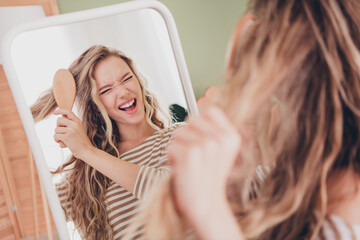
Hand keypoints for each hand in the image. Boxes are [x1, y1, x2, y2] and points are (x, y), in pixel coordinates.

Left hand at [53, 109, 93, 158]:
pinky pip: (55, 136)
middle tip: (61, 133)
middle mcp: (75, 124)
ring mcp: (71, 130)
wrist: (86, 150)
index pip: (68, 112)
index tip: (54, 113)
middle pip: (59, 120)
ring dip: (57, 135)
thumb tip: (60, 120)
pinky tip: (62, 143)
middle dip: (57, 126)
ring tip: (63, 140)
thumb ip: (72, 124)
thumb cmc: (81, 142)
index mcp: (78, 122)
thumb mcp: (79, 130)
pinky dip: (57, 140)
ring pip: (56, 129)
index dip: (60, 111)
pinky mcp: (67, 137)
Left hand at [167, 106, 240, 227]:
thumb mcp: (221, 151)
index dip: (200, 123)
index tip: (199, 137)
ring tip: (189, 163)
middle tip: (194, 155)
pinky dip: (171, 158)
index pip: (209, 110)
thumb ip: (215, 127)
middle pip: (191, 119)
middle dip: (186, 136)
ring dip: (178, 148)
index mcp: (231, 136)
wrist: (205, 206)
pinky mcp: (189, 155)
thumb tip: (207, 96)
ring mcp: (205, 146)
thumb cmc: (209, 179)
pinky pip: (169, 146)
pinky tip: (182, 169)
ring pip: (177, 133)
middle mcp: (221, 139)